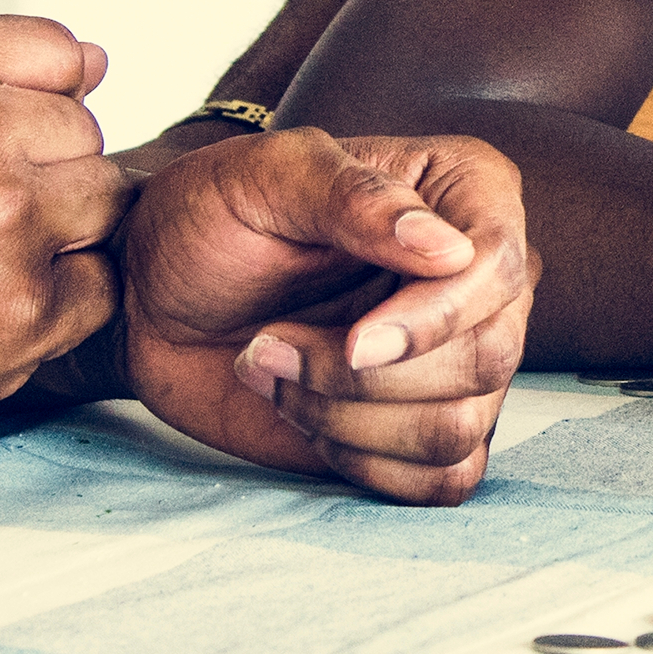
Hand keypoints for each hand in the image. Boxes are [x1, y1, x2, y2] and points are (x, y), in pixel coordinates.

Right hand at [0, 15, 125, 470]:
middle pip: (86, 132)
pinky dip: (59, 303)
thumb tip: (98, 63)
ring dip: (59, 234)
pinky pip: (101, 285)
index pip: (64, 55)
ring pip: (104, 202)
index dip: (30, 106)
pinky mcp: (26, 309)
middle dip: (43, 172)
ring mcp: (5, 221)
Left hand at [114, 125, 535, 501]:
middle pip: (490, 358)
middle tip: (270, 344)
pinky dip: (364, 463)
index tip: (354, 340)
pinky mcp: (426, 425)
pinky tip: (305, 416)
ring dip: (347, 420)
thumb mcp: (262, 176)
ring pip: (459, 427)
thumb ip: (354, 196)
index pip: (498, 266)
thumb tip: (449, 249)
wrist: (153, 298)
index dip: (434, 319)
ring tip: (273, 372)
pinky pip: (444, 478)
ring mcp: (458, 357)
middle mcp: (479, 278)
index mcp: (464, 192)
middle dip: (365, 377)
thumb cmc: (209, 220)